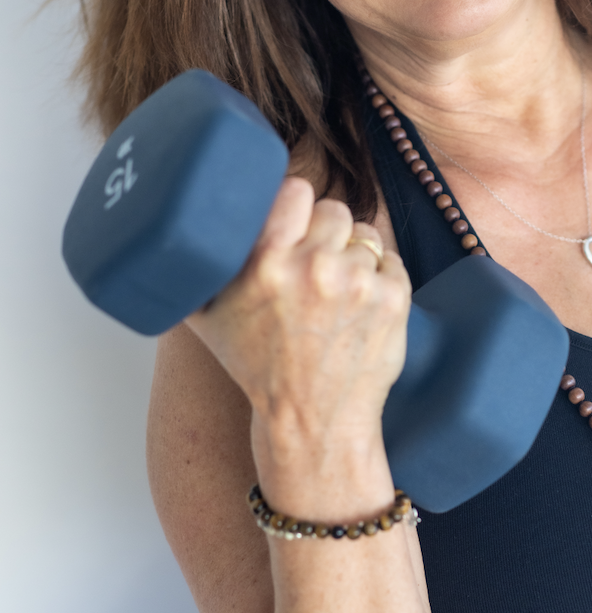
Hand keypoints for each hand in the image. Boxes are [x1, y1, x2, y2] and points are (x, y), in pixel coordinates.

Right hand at [186, 179, 410, 476]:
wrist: (312, 422)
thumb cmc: (258, 368)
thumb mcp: (207, 317)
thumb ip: (197, 267)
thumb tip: (178, 225)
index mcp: (265, 262)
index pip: (295, 190)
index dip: (297, 204)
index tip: (295, 221)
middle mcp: (312, 267)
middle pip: (334, 210)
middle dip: (326, 234)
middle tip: (315, 266)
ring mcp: (357, 282)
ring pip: (365, 236)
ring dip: (353, 257)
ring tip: (336, 294)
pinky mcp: (392, 299)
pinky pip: (391, 261)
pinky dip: (380, 280)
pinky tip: (359, 309)